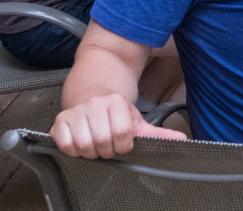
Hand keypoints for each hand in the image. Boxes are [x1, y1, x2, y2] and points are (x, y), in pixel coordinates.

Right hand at [50, 93, 185, 158]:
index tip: (122, 142)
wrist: (93, 91)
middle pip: (103, 142)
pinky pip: (64, 143)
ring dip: (90, 152)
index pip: (123, 135)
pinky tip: (80, 143)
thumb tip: (181, 139)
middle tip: (107, 145)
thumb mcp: (136, 120)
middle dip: (107, 150)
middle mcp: (95, 104)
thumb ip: (157, 132)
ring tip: (95, 145)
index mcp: (117, 103)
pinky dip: (72, 149)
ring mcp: (77, 111)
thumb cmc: (115, 111)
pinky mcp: (61, 120)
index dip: (124, 145)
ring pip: (84, 145)